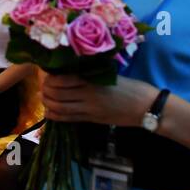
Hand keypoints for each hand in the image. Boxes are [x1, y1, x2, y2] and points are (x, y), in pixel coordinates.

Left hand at [40, 73, 159, 125]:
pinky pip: (68, 119)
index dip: (50, 78)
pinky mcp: (92, 119)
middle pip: (58, 94)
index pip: (64, 79)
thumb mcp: (111, 75)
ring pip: (60, 108)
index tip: (46, 74)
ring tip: (44, 98)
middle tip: (42, 86)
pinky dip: (55, 116)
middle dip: (46, 91)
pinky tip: (50, 112)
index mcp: (94, 81)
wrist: (146, 107)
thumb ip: (91, 74)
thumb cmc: (132, 87)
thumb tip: (69, 70)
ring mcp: (90, 109)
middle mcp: (89, 95)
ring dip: (48, 103)